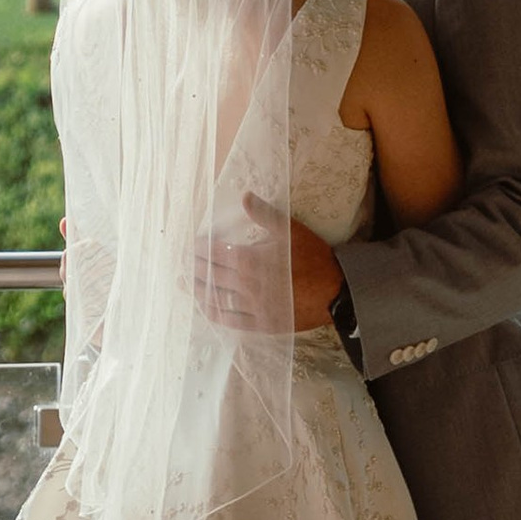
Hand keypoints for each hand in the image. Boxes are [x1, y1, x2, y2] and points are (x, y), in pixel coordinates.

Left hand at [197, 198, 345, 333]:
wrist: (335, 291)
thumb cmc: (313, 257)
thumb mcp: (290, 229)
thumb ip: (263, 214)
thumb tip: (243, 196)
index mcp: (249, 260)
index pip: (213, 253)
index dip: (199, 249)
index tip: (192, 246)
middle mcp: (244, 284)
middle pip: (210, 275)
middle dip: (195, 268)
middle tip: (185, 264)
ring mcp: (252, 307)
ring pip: (216, 299)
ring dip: (199, 291)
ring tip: (187, 284)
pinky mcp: (261, 324)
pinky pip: (231, 320)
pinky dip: (216, 314)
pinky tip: (207, 309)